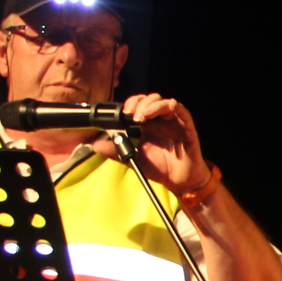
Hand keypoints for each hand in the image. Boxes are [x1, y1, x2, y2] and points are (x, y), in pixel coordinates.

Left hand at [92, 92, 214, 197]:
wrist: (178, 181)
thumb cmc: (160, 168)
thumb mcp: (133, 158)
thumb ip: (115, 150)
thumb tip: (94, 145)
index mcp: (149, 124)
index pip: (139, 105)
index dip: (130, 104)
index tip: (121, 114)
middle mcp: (161, 120)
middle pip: (150, 99)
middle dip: (137, 103)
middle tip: (129, 115)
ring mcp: (174, 121)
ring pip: (163, 101)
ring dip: (149, 105)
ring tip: (140, 117)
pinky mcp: (186, 126)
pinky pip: (180, 110)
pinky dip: (168, 107)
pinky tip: (158, 112)